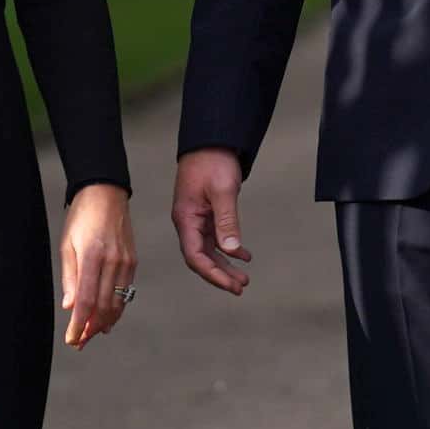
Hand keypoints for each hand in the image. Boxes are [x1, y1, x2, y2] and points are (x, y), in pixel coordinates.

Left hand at [58, 183, 138, 349]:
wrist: (106, 194)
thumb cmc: (81, 217)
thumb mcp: (67, 245)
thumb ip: (69, 277)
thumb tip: (70, 306)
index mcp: (92, 256)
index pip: (86, 300)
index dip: (79, 324)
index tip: (72, 339)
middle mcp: (112, 262)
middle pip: (104, 306)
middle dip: (91, 328)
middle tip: (79, 342)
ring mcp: (125, 263)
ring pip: (117, 302)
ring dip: (104, 322)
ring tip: (91, 334)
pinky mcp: (132, 262)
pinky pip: (125, 292)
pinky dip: (116, 308)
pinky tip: (107, 318)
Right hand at [172, 148, 252, 296]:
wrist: (211, 141)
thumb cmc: (213, 162)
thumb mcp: (223, 191)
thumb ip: (227, 221)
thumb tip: (232, 250)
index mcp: (186, 219)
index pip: (195, 257)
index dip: (212, 274)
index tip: (231, 286)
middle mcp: (188, 222)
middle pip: (201, 258)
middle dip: (220, 275)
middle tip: (241, 287)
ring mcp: (196, 218)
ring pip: (209, 250)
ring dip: (225, 264)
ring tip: (244, 278)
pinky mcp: (205, 213)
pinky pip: (215, 238)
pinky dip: (229, 248)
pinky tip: (244, 255)